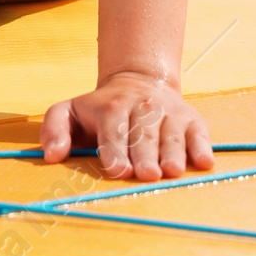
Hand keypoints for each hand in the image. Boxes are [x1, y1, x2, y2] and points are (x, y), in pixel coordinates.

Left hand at [41, 73, 213, 181]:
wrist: (138, 81)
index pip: (113, 131)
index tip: (118, 170)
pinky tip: (204, 162)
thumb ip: (54, 129)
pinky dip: (202, 147)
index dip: (115, 151)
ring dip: (173, 152)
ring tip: (172, 171)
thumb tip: (51, 156)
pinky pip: (199, 132)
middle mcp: (142, 108)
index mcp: (110, 108)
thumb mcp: (69, 111)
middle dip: (145, 155)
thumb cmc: (99, 110)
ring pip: (171, 134)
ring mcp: (169, 112)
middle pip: (143, 135)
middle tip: (147, 175)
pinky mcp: (191, 118)